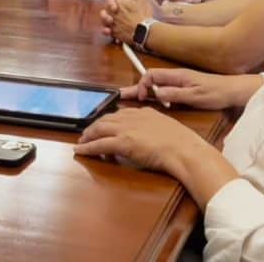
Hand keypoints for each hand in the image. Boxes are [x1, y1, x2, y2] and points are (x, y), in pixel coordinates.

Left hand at [75, 107, 196, 175]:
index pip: (120, 113)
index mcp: (144, 112)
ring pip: (99, 129)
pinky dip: (87, 148)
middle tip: (87, 133)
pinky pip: (99, 145)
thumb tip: (149, 136)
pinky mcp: (122, 142)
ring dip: (88, 135)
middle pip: (106, 118)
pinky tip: (80, 150)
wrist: (183, 150)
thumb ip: (154, 127)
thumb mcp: (167, 128)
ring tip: (82, 141)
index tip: (104, 124)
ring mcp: (126, 129)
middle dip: (94, 126)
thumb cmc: (181, 143)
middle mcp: (132, 117)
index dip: (109, 120)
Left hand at [99, 0, 154, 42]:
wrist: (144, 31)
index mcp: (120, 1)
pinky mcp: (115, 32)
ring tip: (110, 16)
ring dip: (106, 16)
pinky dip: (107, 30)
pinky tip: (108, 29)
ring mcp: (114, 22)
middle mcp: (114, 11)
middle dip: (112, 3)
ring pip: (104, 16)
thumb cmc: (143, 15)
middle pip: (109, 3)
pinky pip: (106, 30)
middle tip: (118, 5)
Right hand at [120, 67, 253, 109]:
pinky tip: (153, 104)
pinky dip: (155, 96)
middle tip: (122, 96)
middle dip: (137, 88)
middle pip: (150, 79)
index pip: (151, 75)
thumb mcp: (194, 96)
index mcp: (176, 75)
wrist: (233, 91)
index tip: (141, 97)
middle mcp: (175, 77)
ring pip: (156, 85)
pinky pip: (164, 90)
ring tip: (133, 101)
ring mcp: (179, 82)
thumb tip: (156, 93)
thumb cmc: (216, 92)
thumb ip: (174, 94)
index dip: (142, 84)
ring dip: (145, 92)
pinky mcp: (184, 89)